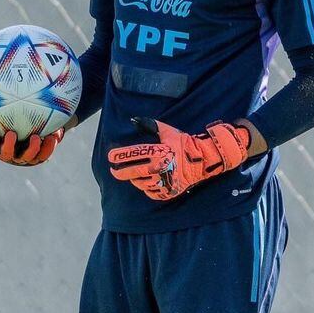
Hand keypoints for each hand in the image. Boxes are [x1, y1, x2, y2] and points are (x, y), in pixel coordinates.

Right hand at [0, 106, 61, 165]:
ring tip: (35, 137)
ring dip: (31, 148)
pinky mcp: (40, 157)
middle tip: (11, 133)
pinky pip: (45, 154)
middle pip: (7, 154)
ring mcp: (26, 157)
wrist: (34, 130)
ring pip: (28, 157)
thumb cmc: (14, 120)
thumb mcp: (4, 113)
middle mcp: (11, 154)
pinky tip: (54, 135)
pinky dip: (49, 146)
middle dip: (8, 145)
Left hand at [107, 117, 249, 200]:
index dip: (118, 157)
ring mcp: (163, 182)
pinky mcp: (167, 192)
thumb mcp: (166, 131)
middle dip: (119, 172)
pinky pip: (151, 192)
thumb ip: (149, 125)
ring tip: (132, 175)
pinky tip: (146, 182)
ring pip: (140, 183)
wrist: (202, 160)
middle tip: (113, 171)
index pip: (132, 155)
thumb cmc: (183, 143)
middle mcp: (159, 168)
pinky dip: (146, 188)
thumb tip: (132, 120)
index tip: (110, 158)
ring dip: (134, 179)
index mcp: (157, 153)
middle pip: (131, 173)